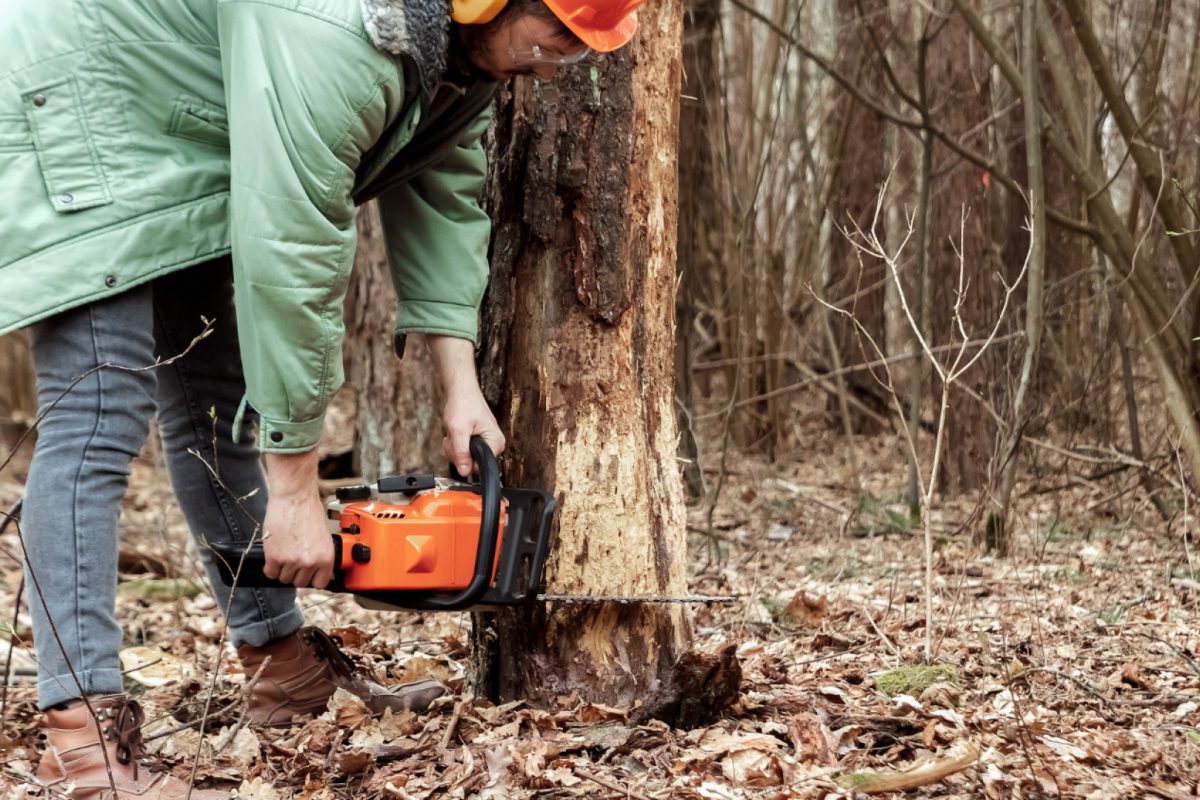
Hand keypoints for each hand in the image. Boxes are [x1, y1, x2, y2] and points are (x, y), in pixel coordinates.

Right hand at [261, 450, 333, 588]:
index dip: (311, 577)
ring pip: (283, 578)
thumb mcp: (323, 536)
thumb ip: (319, 554)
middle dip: (295, 572)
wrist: (294, 497)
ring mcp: (292, 561)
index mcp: (326, 558)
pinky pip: (270, 573)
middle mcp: (310, 562)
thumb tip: (315, 568)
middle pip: (299, 582)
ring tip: (283, 551)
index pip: (319, 583)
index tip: (307, 573)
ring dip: (282, 568)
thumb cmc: (308, 510)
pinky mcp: (275, 557)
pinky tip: (274, 553)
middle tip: (292, 558)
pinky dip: (270, 566)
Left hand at [426, 335, 505, 475]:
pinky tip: (454, 434)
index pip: (480, 466)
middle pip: (472, 464)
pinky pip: (463, 453)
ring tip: (454, 433)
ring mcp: (485, 443)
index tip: (457, 446)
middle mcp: (493, 444)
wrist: (461, 391)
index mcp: (495, 442)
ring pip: (465, 459)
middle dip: (457, 453)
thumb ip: (461, 452)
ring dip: (453, 449)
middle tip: (454, 437)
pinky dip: (454, 446)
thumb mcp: (458, 429)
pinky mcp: (477, 442)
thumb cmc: (464, 404)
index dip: (465, 460)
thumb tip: (464, 472)